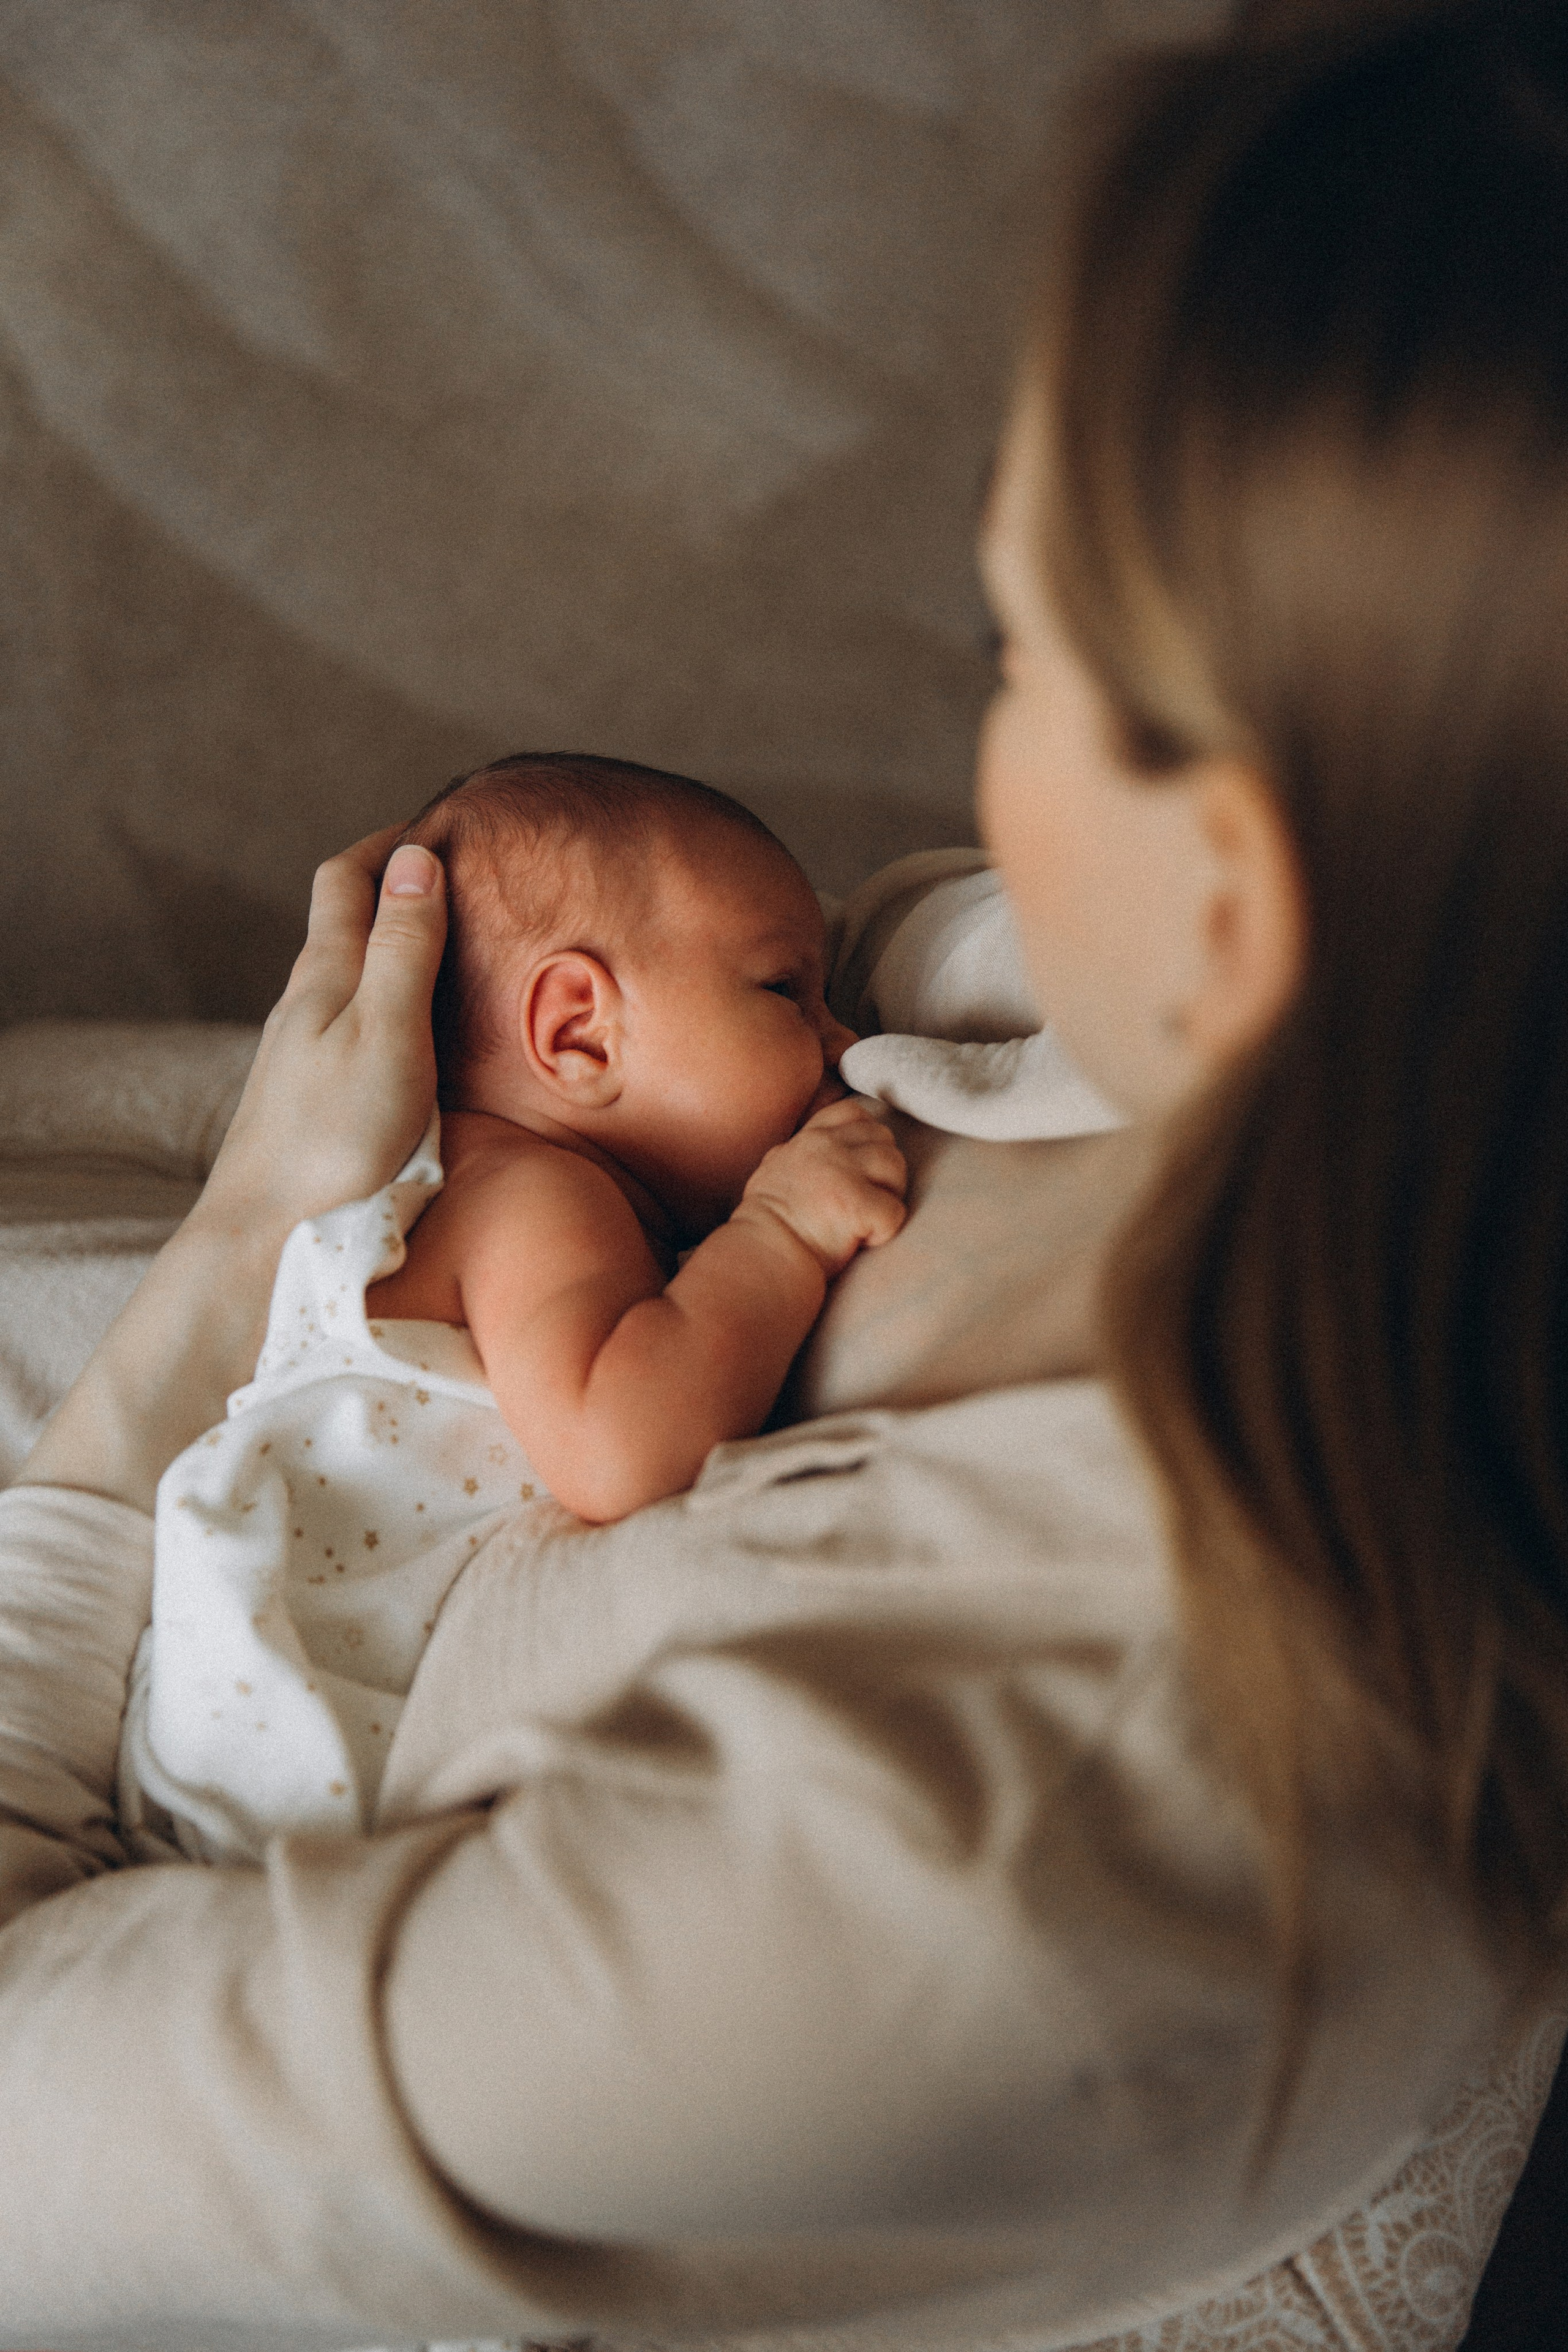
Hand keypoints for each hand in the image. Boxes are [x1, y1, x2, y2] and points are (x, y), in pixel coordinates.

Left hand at [193, 829, 446, 1247]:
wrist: (263, 1240)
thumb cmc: (335, 1141)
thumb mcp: (388, 1033)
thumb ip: (405, 949)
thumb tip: (415, 857)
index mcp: (324, 978)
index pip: (347, 879)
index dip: (389, 842)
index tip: (438, 823)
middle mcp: (301, 1007)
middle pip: (340, 923)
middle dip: (390, 886)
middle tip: (448, 874)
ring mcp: (297, 1057)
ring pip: (342, 978)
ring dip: (387, 946)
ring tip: (440, 945)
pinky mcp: (304, 1102)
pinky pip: (346, 1027)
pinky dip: (382, 1002)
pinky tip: (406, 1033)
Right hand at [737, 1098, 906, 1277]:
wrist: (764, 1254)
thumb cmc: (768, 1222)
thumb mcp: (775, 1167)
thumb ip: (799, 1150)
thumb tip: (804, 1144)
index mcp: (811, 1138)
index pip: (855, 1114)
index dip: (869, 1137)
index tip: (861, 1167)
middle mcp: (828, 1146)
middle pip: (884, 1139)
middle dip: (884, 1170)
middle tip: (867, 1199)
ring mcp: (844, 1172)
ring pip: (896, 1167)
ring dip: (889, 1195)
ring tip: (866, 1218)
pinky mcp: (857, 1204)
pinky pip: (895, 1211)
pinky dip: (884, 1231)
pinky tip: (862, 1241)